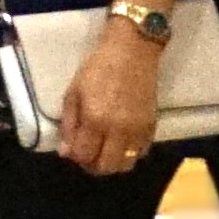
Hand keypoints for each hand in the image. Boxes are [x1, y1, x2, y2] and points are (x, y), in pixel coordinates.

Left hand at [58, 19, 157, 173]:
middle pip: (106, 167)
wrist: (132, 52)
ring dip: (112, 162)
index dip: (75, 157)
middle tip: (88, 153)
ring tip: (104, 149)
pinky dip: (128, 154)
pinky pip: (140, 153)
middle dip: (93, 165)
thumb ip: (68, 125)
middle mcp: (119, 130)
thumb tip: (65, 152)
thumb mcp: (73, 93)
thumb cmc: (98, 69)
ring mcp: (138, 130)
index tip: (73, 148)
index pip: (84, 156)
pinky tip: (120, 141)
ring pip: (126, 165)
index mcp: (95, 120)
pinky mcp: (152, 126)